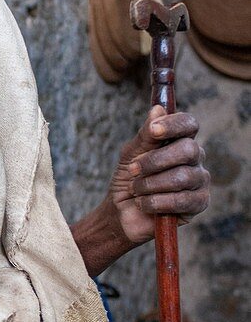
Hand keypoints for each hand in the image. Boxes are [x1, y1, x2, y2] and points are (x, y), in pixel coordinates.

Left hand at [108, 105, 209, 244]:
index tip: (153, 130)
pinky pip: (182, 200)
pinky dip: (156, 202)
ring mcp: (199, 180)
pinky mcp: (199, 203)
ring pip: (183, 176)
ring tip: (136, 190)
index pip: (189, 124)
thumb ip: (145, 135)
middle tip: (133, 169)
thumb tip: (157, 109)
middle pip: (188, 149)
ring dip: (151, 184)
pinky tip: (144, 204)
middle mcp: (194, 158)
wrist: (121, 212)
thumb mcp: (131, 154)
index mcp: (180, 140)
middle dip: (156, 160)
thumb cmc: (129, 179)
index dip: (174, 125)